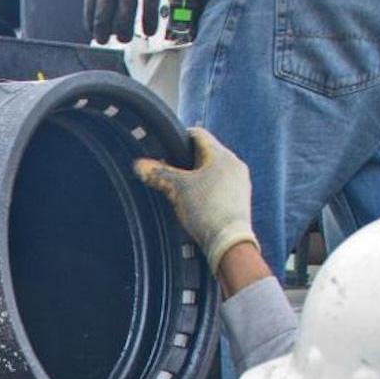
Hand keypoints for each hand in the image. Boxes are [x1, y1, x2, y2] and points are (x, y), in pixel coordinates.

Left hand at [83, 0, 199, 42]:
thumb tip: (113, 7)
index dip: (89, 12)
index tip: (90, 28)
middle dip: (102, 22)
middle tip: (102, 39)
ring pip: (125, 1)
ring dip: (123, 24)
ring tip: (124, 39)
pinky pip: (150, 0)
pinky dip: (148, 18)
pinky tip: (148, 30)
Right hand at [133, 127, 257, 268]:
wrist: (229, 243)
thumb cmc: (207, 211)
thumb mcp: (177, 189)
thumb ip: (158, 174)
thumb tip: (140, 165)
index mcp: (222, 155)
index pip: (198, 135)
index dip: (179, 139)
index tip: (166, 149)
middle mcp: (235, 164)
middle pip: (205, 153)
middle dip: (186, 161)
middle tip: (169, 172)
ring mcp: (240, 182)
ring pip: (213, 171)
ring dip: (197, 176)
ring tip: (181, 190)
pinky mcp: (240, 199)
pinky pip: (220, 186)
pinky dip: (207, 189)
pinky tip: (196, 203)